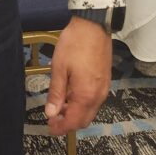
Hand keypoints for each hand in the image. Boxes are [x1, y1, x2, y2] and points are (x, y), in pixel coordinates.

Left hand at [45, 16, 111, 134]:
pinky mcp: (105, 81)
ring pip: (90, 111)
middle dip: (68, 123)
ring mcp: (104, 89)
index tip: (49, 128)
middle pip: (84, 120)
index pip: (73, 121)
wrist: (94, 26)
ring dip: (75, 113)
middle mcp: (98, 96)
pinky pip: (94, 100)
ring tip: (59, 105)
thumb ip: (56, 92)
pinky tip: (71, 94)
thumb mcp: (59, 68)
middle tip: (52, 118)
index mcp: (86, 95)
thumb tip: (50, 113)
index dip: (60, 128)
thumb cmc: (75, 44)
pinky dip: (82, 104)